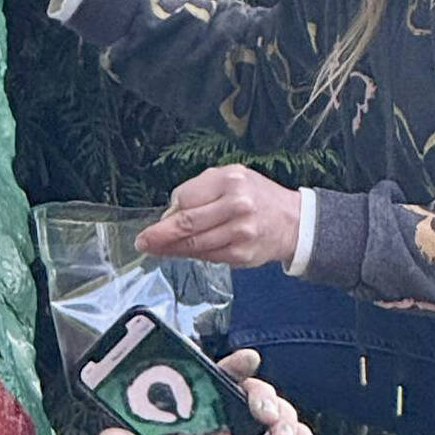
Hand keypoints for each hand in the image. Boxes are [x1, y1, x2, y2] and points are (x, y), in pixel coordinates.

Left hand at [100, 349, 318, 434]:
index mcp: (195, 432)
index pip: (212, 387)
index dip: (228, 367)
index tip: (244, 360)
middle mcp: (222, 434)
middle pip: (247, 392)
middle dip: (261, 391)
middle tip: (261, 408)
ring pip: (273, 410)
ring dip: (283, 413)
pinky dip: (301, 434)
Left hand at [135, 164, 299, 266]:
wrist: (293, 221)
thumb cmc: (256, 196)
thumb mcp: (232, 178)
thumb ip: (200, 191)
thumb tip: (169, 214)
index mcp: (231, 181)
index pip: (186, 197)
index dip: (171, 209)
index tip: (162, 217)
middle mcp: (237, 206)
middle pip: (187, 223)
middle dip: (159, 234)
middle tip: (142, 241)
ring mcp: (240, 232)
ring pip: (194, 244)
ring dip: (170, 248)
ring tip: (153, 248)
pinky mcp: (241, 254)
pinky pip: (207, 256)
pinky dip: (190, 255)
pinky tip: (179, 253)